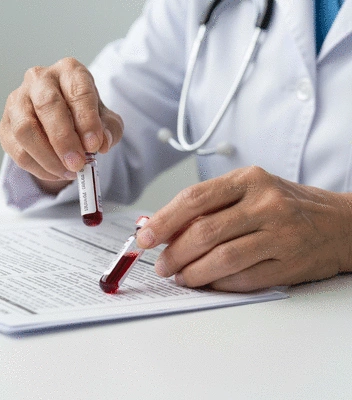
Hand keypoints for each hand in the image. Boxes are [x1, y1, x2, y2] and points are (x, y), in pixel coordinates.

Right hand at [0, 57, 123, 191]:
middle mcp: (40, 79)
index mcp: (70, 71)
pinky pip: (17, 150)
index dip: (87, 120)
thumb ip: (110, 129)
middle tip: (78, 163)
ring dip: (48, 157)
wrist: (63, 123)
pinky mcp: (5, 125)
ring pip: (25, 129)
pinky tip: (57, 173)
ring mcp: (18, 100)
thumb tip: (103, 143)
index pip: (78, 91)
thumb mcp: (106, 120)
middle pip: (47, 106)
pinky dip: (39, 168)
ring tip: (69, 172)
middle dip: (64, 140)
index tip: (95, 145)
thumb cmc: (86, 117)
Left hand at [136, 166, 351, 291]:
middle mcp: (265, 203)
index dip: (164, 220)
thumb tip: (163, 226)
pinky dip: (217, 284)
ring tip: (180, 276)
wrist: (339, 223)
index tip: (145, 237)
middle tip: (161, 264)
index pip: (194, 198)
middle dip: (173, 252)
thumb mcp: (249, 190)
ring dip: (192, 272)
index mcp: (249, 180)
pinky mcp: (288, 263)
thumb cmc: (284, 204)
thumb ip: (208, 206)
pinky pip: (242, 279)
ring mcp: (279, 234)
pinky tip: (206, 282)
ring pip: (221, 258)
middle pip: (204, 231)